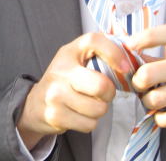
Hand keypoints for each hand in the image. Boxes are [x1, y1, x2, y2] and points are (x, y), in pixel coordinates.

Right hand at [17, 33, 129, 150]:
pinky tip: (78, 114)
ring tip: (87, 104)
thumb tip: (131, 54)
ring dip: (98, 110)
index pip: (94, 41)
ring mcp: (55, 94)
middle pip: (101, 85)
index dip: (114, 52)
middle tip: (103, 93)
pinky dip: (89, 122)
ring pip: (98, 109)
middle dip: (109, 94)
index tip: (124, 67)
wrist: (35, 103)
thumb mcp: (76, 58)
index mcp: (69, 51)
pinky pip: (89, 124)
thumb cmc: (64, 79)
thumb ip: (100, 52)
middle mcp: (60, 70)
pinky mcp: (55, 115)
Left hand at [126, 24, 165, 127]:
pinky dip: (160, 118)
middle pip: (148, 73)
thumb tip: (127, 55)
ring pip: (155, 98)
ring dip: (147, 101)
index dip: (144, 38)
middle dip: (137, 81)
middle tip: (140, 83)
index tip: (130, 45)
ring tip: (150, 99)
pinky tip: (161, 113)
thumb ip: (161, 52)